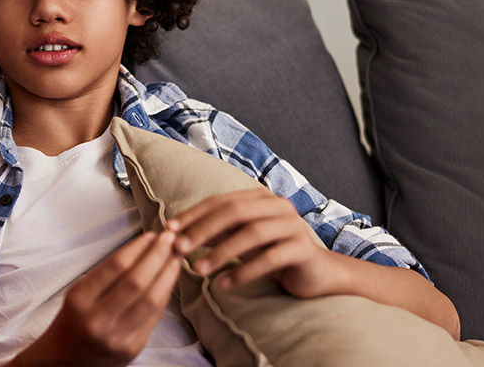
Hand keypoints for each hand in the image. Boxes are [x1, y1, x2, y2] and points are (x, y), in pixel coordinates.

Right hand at [9, 230, 182, 366]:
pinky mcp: (133, 348)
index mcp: (80, 301)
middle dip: (158, 256)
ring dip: (167, 274)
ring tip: (176, 256)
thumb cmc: (74, 318)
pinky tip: (169, 279)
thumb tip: (146, 247)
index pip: (116, 267)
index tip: (152, 234)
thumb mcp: (79, 292)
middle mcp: (98, 320)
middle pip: (137, 282)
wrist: (66, 361)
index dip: (138, 248)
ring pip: (151, 300)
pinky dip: (165, 294)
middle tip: (171, 238)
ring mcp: (117, 337)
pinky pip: (154, 316)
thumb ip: (108, 274)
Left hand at [167, 188, 338, 298]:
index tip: (168, 229)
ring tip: (198, 270)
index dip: (193, 214)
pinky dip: (244, 271)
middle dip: (203, 230)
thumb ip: (217, 232)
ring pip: (252, 234)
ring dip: (221, 252)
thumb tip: (177, 232)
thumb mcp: (241, 239)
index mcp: (260, 198)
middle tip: (179, 248)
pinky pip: (270, 259)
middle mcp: (278, 206)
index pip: (220, 201)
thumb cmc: (271, 253)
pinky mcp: (303, 250)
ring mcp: (293, 226)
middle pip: (235, 212)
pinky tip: (224, 284)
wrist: (316, 273)